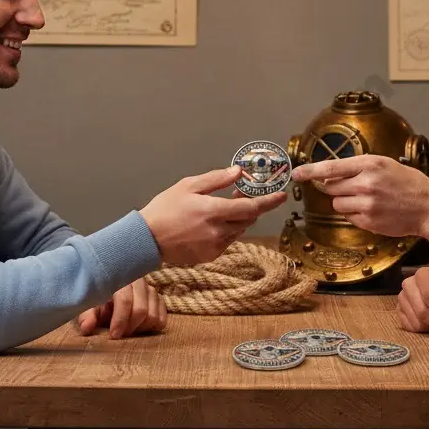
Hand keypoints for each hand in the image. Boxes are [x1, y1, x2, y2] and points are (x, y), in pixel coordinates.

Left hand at [76, 279, 166, 339]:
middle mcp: (139, 282)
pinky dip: (153, 327)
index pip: (125, 300)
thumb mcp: (89, 305)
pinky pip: (162, 318)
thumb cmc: (99, 299)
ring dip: (141, 328)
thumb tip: (87, 328)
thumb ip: (87, 316)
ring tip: (129, 330)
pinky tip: (141, 328)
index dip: (120, 320)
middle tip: (120, 335)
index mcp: (120, 280)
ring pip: (153, 315)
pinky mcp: (159, 299)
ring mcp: (151, 290)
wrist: (110, 291)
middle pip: (141, 310)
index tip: (114, 335)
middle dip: (130, 327)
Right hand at [140, 166, 286, 265]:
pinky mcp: (211, 256)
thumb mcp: (188, 186)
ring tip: (222, 208)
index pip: (251, 207)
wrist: (147, 240)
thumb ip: (216, 179)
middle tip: (240, 195)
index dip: (269, 201)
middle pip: (248, 219)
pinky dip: (227, 231)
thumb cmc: (165, 208)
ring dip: (238, 219)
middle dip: (250, 207)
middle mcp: (219, 231)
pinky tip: (211, 224)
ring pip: (239, 230)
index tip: (282, 194)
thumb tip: (238, 172)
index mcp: (214, 211)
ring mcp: (216, 246)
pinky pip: (228, 241)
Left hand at [290, 155, 428, 238]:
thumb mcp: (386, 165)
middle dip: (336, 188)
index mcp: (370, 164)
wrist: (428, 208)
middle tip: (354, 187)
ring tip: (367, 200)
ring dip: (346, 202)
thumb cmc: (409, 184)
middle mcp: (366, 183)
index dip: (310, 171)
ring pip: (337, 204)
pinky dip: (355, 214)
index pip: (331, 167)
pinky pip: (348, 217)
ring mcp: (366, 204)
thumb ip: (359, 167)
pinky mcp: (368, 221)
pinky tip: (372, 210)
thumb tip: (331, 174)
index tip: (296, 173)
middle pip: (331, 187)